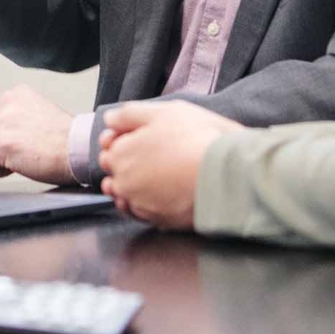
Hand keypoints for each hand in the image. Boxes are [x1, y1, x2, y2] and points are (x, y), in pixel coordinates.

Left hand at [0, 84, 75, 184]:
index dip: (2, 134)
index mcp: (16, 94)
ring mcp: (2, 124)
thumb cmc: (66, 138)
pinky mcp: (1, 144)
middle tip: (21, 151)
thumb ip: (17, 116)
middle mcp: (7, 104)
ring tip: (23, 158)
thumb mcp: (39, 112)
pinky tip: (19, 167)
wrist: (79, 149)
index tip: (21, 141)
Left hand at [99, 101, 241, 229]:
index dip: (122, 142)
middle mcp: (124, 183)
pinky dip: (148, 205)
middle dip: (125, 166)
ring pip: (127, 197)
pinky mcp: (160, 221)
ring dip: (133, 188)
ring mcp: (141, 205)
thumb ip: (129, 114)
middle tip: (150, 157)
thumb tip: (110, 119)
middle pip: (116, 174)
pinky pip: (145, 215)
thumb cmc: (196, 139)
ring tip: (156, 177)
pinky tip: (162, 194)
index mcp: (121, 154)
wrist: (225, 173)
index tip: (138, 139)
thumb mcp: (162, 112)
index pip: (109, 150)